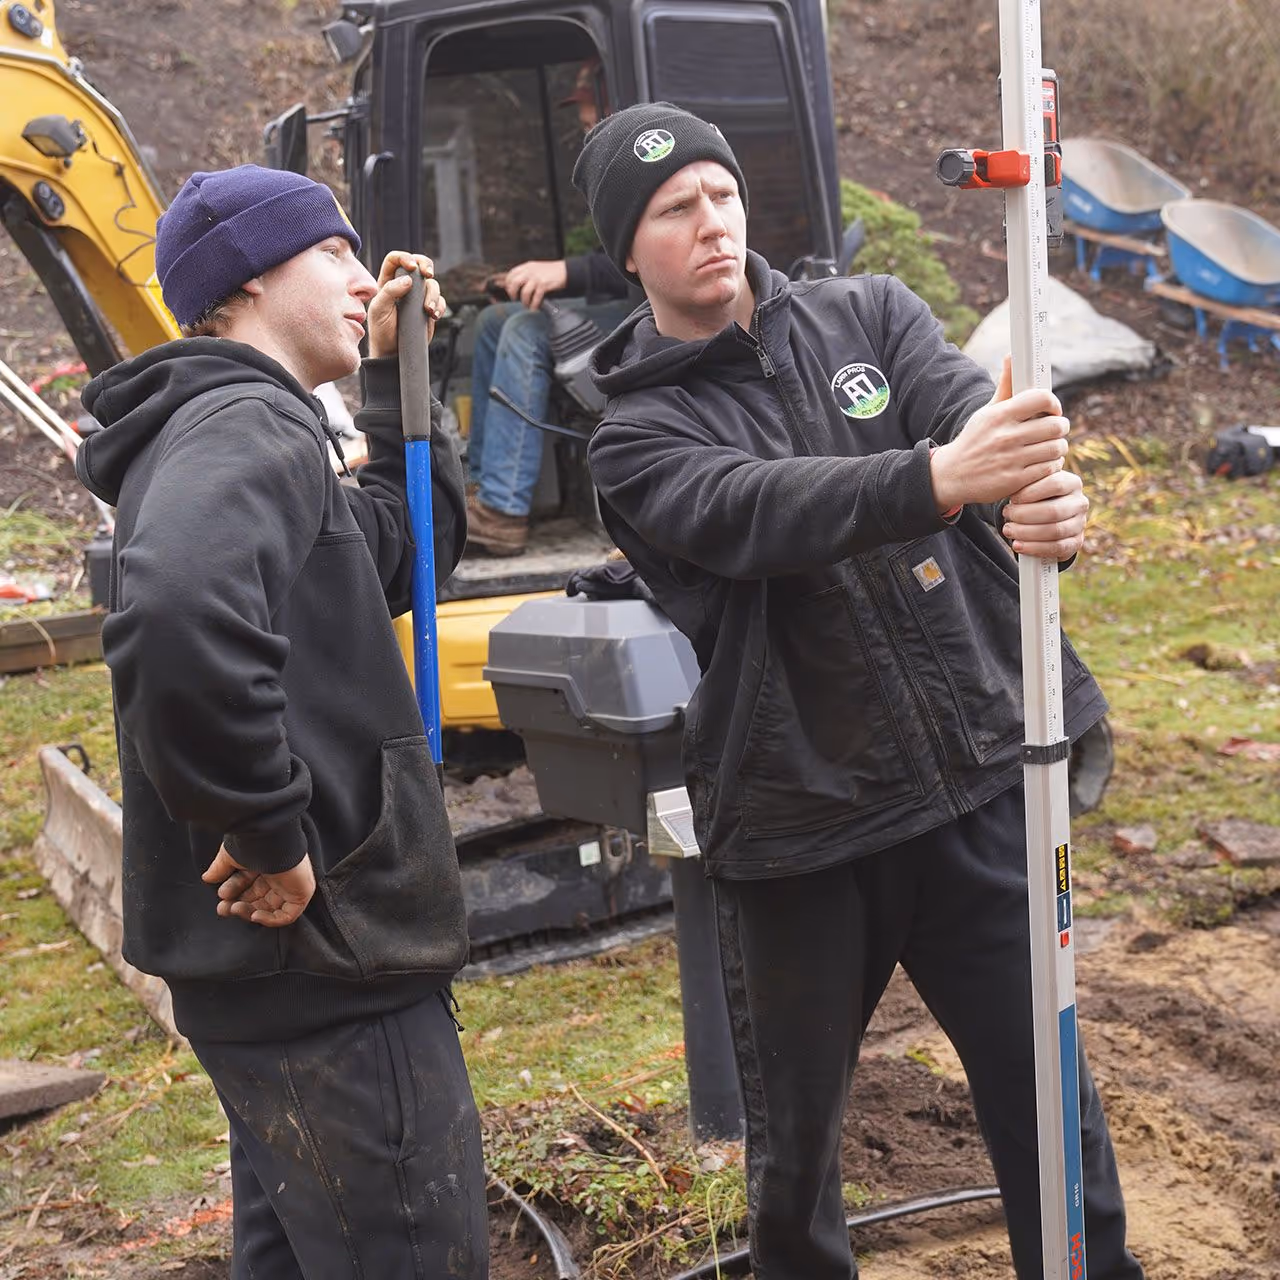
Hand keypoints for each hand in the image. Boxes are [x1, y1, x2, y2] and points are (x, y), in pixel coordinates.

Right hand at [202, 846, 315, 927]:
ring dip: (249, 912)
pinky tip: (254, 915)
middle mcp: (280, 873)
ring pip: (270, 908)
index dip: (234, 890)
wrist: (271, 840)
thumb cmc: (253, 844)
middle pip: (259, 898)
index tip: (221, 895)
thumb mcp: (231, 856)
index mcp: (266, 862)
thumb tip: (207, 877)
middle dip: (239, 905)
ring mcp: (291, 884)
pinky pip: (287, 915)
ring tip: (234, 908)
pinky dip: (270, 920)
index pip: (250, 882)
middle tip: (224, 908)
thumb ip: (220, 868)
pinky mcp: (301, 893)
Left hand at [366, 251, 446, 358]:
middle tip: (429, 274)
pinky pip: (439, 300)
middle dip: (426, 265)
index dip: (404, 258)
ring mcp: (417, 297)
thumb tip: (408, 280)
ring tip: (428, 310)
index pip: (395, 259)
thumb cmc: (381, 330)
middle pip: (418, 264)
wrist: (392, 351)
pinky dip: (439, 305)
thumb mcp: (379, 309)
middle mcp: (404, 285)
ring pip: (431, 283)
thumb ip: (390, 291)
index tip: (412, 267)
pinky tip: (433, 315)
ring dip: (433, 294)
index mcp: (388, 281)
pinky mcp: (428, 309)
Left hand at [500, 259, 567, 309]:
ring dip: (524, 301)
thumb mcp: (536, 268)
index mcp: (527, 266)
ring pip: (524, 292)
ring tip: (527, 305)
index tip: (510, 291)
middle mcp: (530, 271)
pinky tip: (534, 308)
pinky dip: (534, 305)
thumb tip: (516, 285)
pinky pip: (535, 298)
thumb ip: (526, 274)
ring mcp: (537, 278)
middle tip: (515, 299)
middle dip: (512, 293)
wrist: (566, 270)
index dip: (508, 284)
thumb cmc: (551, 272)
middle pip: (514, 283)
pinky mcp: (544, 285)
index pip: (511, 274)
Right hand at [930, 355, 1069, 511]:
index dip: (1054, 403)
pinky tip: (1042, 464)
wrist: (951, 475)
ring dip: (1058, 448)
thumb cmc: (974, 440)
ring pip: (1056, 448)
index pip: (1042, 398)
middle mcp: (1005, 436)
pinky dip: (1050, 466)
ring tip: (1049, 448)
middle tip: (1055, 430)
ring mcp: (1011, 459)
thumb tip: (1013, 355)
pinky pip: (1048, 469)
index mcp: (1000, 415)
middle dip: (1060, 427)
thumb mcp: (986, 412)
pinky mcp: (1015, 480)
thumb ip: (1005, 386)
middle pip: (1055, 425)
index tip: (1052, 410)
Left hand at [1002, 468, 1089, 559]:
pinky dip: (1034, 548)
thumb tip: (1009, 483)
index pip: (1055, 484)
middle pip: (1053, 511)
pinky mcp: (1076, 542)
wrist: (1044, 518)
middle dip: (1025, 515)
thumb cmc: (1035, 497)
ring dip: (1027, 533)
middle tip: (1006, 515)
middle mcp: (1080, 502)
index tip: (1012, 498)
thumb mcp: (1033, 485)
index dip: (1031, 492)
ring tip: (1008, 530)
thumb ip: (1027, 482)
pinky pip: (1056, 548)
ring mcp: (1080, 524)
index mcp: (1072, 483)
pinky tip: (1018, 545)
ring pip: (1055, 531)